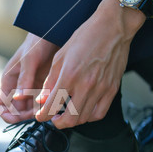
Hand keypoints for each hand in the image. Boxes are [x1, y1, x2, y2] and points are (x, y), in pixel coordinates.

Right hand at [0, 33, 58, 123]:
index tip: (18, 118)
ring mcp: (30, 88)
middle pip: (16, 111)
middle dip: (25, 116)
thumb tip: (17, 98)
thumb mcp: (30, 60)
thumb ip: (24, 79)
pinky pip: (41, 103)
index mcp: (8, 81)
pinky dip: (45, 106)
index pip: (0, 106)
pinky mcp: (43, 87)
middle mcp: (18, 87)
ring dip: (36, 113)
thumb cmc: (38, 42)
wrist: (54, 32)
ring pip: (30, 110)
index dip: (7, 115)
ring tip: (46, 108)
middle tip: (37, 113)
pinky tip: (52, 104)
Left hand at [35, 0, 145, 128]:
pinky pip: (99, 113)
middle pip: (69, 119)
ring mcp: (101, 89)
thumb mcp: (60, 57)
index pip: (52, 106)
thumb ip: (50, 81)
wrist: (112, 28)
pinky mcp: (112, 89)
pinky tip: (83, 111)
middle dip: (57, 123)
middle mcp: (85, 85)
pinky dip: (89, 117)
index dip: (42, 115)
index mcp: (69, 76)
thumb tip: (41, 100)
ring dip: (72, 121)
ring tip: (66, 114)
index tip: (40, 116)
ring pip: (84, 118)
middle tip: (53, 119)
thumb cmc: (85, 38)